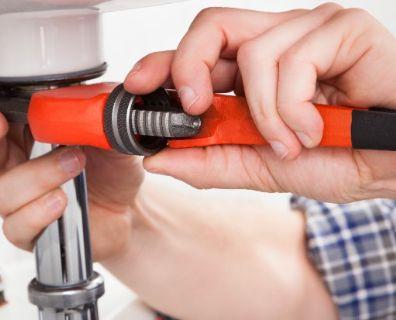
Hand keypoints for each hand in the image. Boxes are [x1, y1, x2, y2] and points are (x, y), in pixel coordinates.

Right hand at [0, 62, 143, 259]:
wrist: (127, 208)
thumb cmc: (110, 167)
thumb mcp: (106, 131)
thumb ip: (89, 110)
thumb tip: (75, 95)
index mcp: (24, 131)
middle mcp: (14, 163)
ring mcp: (19, 198)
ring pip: (0, 190)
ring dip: (36, 174)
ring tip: (74, 164)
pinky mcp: (30, 229)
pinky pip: (16, 225)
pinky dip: (38, 211)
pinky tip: (62, 201)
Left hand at [125, 4, 395, 201]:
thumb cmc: (344, 156)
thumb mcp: (263, 167)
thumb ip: (212, 161)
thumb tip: (159, 157)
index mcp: (256, 71)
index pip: (199, 50)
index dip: (161, 62)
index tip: (134, 85)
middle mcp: (279, 41)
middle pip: (212, 26)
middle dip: (189, 65)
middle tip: (194, 104)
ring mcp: (311, 29)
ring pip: (252, 52)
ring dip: (265, 114)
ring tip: (291, 142)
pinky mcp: (342, 28)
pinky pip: (292, 60)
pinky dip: (294, 108)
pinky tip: (315, 129)